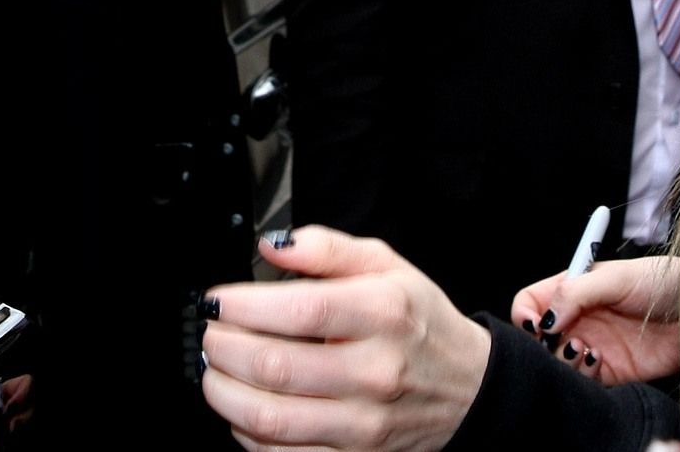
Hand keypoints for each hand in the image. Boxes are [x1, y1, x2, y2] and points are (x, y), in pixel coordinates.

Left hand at [202, 228, 492, 451]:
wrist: (467, 389)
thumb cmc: (420, 325)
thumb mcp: (386, 266)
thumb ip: (326, 248)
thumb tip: (273, 246)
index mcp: (383, 315)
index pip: (300, 311)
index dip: (244, 306)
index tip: (218, 301)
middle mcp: (374, 372)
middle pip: (275, 367)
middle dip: (223, 348)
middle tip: (211, 333)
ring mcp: (364, 424)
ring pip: (270, 419)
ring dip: (224, 393)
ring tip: (215, 370)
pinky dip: (247, 434)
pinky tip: (243, 408)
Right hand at [507, 256, 679, 385]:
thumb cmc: (660, 282)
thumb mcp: (615, 278)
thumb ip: (575, 293)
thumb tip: (544, 318)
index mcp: (572, 290)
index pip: (531, 303)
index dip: (524, 315)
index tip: (534, 324)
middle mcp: (578, 320)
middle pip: (538, 338)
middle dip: (540, 343)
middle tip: (556, 341)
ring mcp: (592, 347)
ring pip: (556, 363)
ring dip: (562, 360)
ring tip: (583, 348)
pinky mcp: (611, 373)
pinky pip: (582, 382)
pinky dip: (582, 375)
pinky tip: (597, 360)